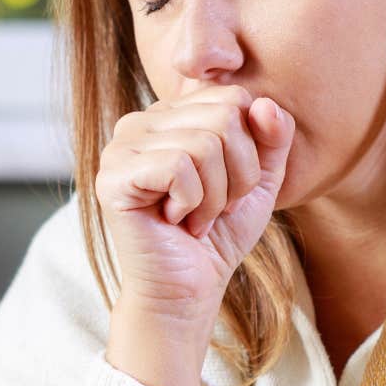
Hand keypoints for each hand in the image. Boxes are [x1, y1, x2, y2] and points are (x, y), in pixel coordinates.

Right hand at [95, 84, 295, 326]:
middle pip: (224, 117)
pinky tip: (174, 221)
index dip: (251, 149)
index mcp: (175, 113)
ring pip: (204, 144)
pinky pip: (178, 168)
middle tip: (216, 207)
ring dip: (215, 196)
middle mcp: (143, 120)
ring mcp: (122, 145)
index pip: (235, 97)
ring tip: (195, 217)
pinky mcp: (112, 176)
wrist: (189, 289)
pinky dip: (191, 203)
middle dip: (238, 175)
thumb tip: (265, 102)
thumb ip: (274, 137)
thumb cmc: (221, 234)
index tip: (232, 186)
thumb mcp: (261, 181)